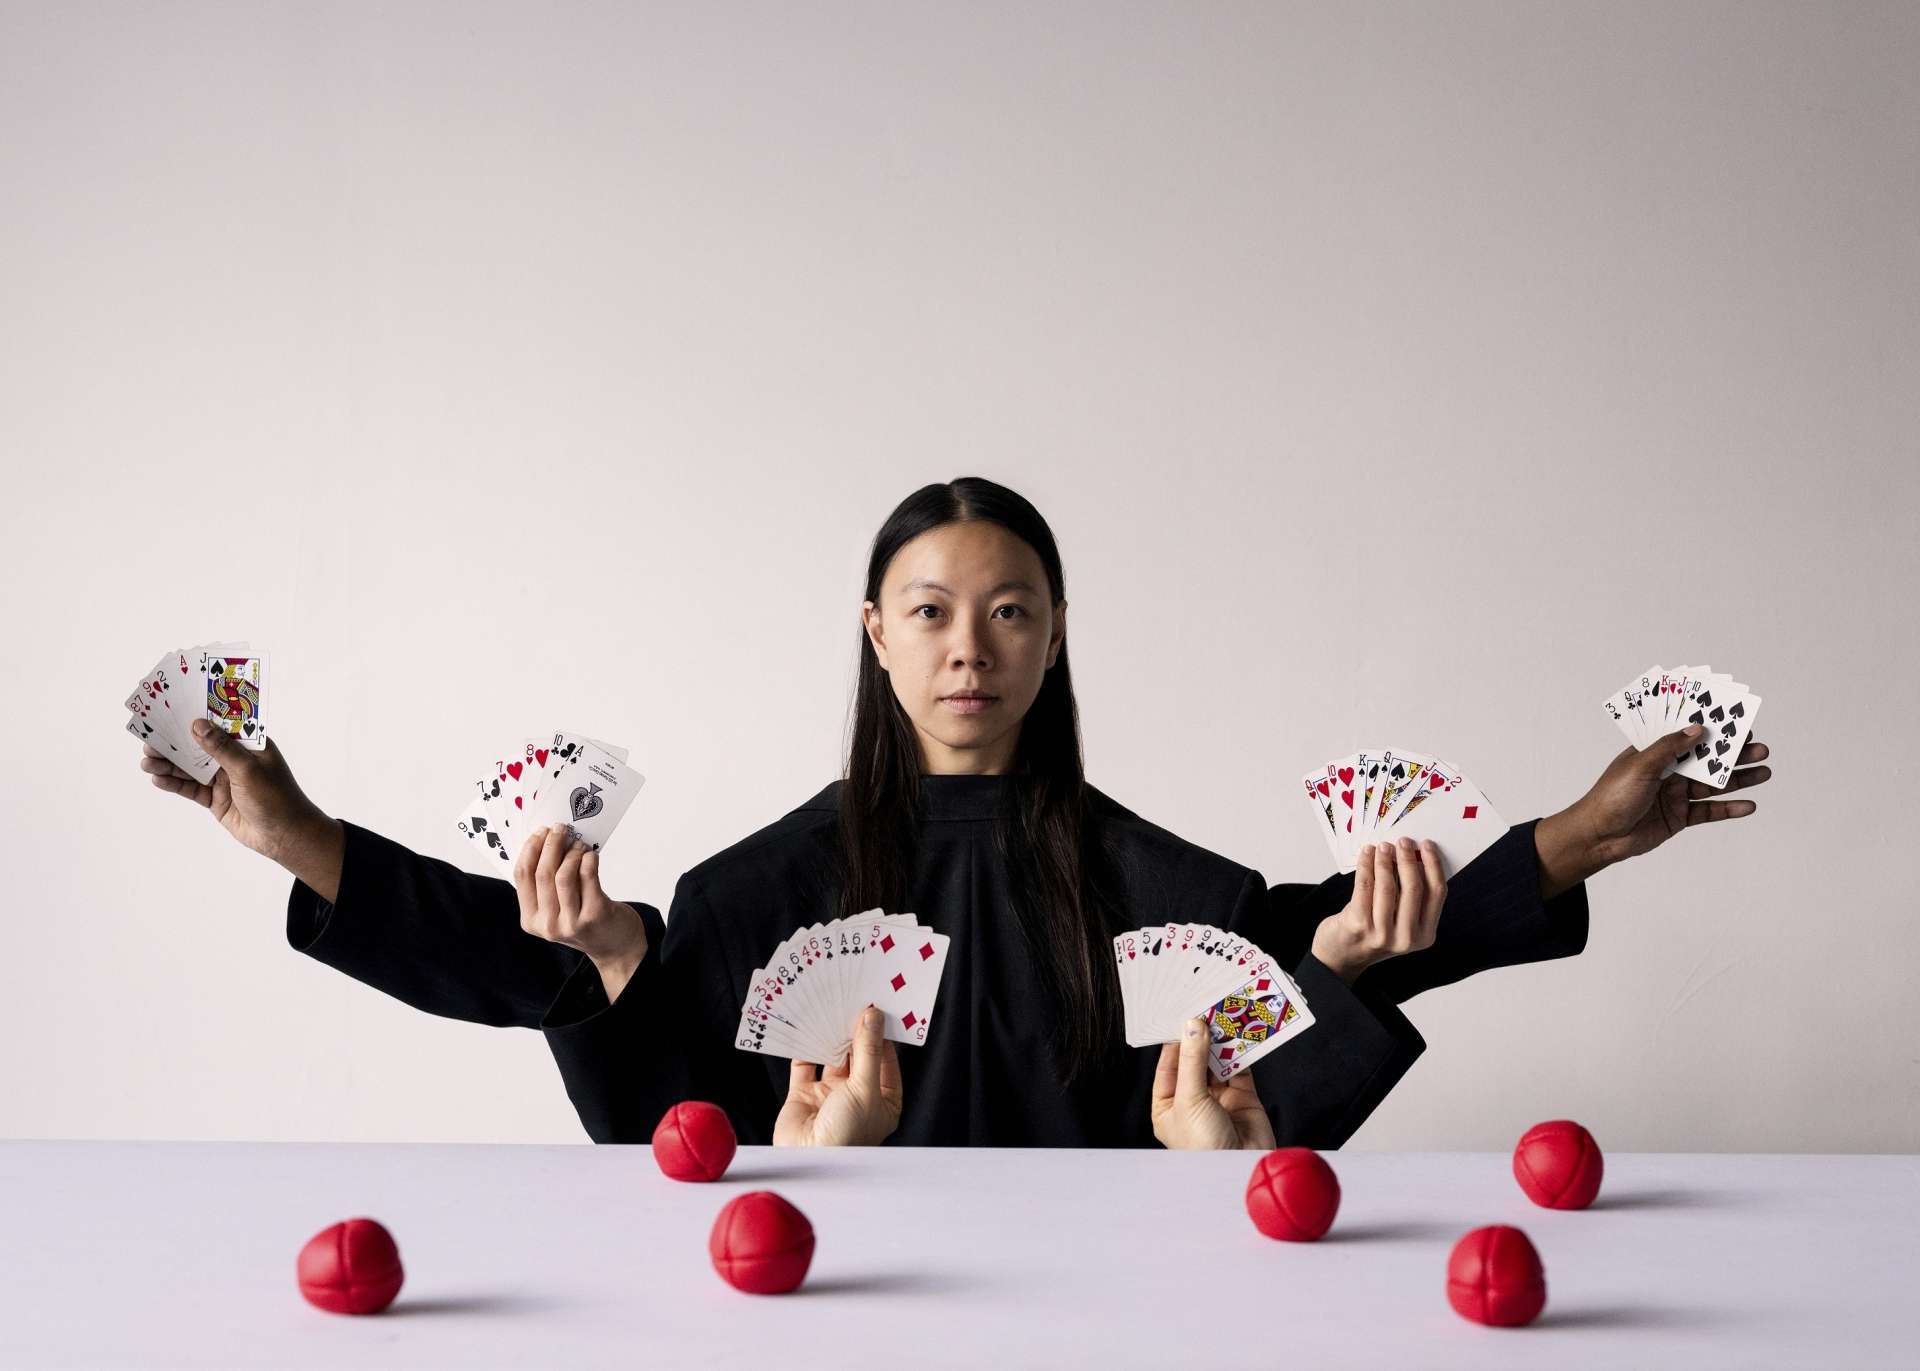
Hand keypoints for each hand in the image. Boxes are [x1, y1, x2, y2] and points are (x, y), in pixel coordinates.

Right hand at [137, 719, 329, 862]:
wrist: (284, 836)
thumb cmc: (276, 798)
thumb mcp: (248, 769)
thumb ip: (221, 749)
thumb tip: (197, 725)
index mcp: (249, 744)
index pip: (220, 725)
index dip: (196, 717)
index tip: (170, 709)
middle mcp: (235, 759)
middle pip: (199, 746)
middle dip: (175, 743)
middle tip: (149, 739)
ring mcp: (224, 779)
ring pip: (191, 768)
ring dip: (169, 764)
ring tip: (146, 761)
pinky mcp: (216, 799)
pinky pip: (191, 789)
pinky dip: (175, 784)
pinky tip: (157, 779)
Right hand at [514, 825, 648, 995]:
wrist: (615, 947)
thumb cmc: (584, 922)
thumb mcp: (556, 910)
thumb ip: (547, 886)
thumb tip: (546, 842)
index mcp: (531, 921)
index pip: (522, 876)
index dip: (530, 849)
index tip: (540, 832)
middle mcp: (548, 924)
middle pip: (543, 873)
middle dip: (551, 844)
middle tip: (560, 829)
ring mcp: (571, 922)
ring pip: (564, 875)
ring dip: (572, 852)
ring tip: (579, 845)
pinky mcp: (595, 915)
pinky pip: (588, 877)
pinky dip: (589, 860)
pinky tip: (591, 856)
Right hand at [774, 1006, 902, 1146]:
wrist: (807, 1163)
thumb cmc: (847, 1135)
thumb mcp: (865, 1089)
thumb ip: (868, 1050)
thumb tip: (873, 1015)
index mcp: (883, 1101)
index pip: (886, 1059)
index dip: (883, 1033)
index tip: (879, 1004)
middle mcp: (858, 1097)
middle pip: (859, 1055)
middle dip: (856, 1030)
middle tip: (855, 998)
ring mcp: (830, 1095)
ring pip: (832, 1056)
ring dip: (831, 1035)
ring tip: (832, 1005)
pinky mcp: (804, 1095)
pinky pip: (804, 1065)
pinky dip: (805, 1045)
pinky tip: (807, 1024)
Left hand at [1150, 1017, 1277, 1149]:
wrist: (1242, 1170)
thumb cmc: (1204, 1146)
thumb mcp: (1190, 1099)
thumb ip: (1192, 1060)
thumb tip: (1193, 1026)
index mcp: (1168, 1106)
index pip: (1168, 1065)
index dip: (1174, 1040)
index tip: (1181, 1014)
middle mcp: (1193, 1100)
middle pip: (1194, 1060)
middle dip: (1199, 1037)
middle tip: (1203, 1009)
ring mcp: (1219, 1098)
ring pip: (1217, 1061)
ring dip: (1220, 1041)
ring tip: (1221, 1015)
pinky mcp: (1243, 1097)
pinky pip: (1240, 1067)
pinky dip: (1240, 1050)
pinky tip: (1238, 1032)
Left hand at [1310, 837, 1447, 984]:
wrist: (1342, 956)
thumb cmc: (1374, 932)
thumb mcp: (1401, 921)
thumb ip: (1411, 896)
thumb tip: (1413, 855)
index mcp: (1425, 935)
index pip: (1437, 893)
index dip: (1433, 865)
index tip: (1427, 845)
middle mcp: (1407, 937)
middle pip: (1414, 888)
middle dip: (1408, 859)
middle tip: (1403, 841)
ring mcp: (1383, 934)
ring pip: (1388, 886)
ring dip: (1385, 860)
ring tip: (1383, 846)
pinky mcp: (1359, 925)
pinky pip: (1365, 886)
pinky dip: (1366, 866)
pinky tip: (1366, 854)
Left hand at [1563, 725, 1771, 867]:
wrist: (1600, 836)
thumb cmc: (1612, 796)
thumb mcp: (1640, 765)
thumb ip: (1670, 748)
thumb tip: (1697, 728)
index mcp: (1654, 752)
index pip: (1688, 736)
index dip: (1712, 730)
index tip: (1737, 722)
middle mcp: (1668, 771)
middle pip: (1707, 759)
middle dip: (1733, 754)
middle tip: (1760, 748)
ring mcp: (1675, 794)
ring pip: (1713, 785)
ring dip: (1739, 779)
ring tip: (1764, 772)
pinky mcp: (1680, 817)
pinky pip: (1709, 811)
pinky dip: (1729, 809)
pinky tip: (1748, 805)